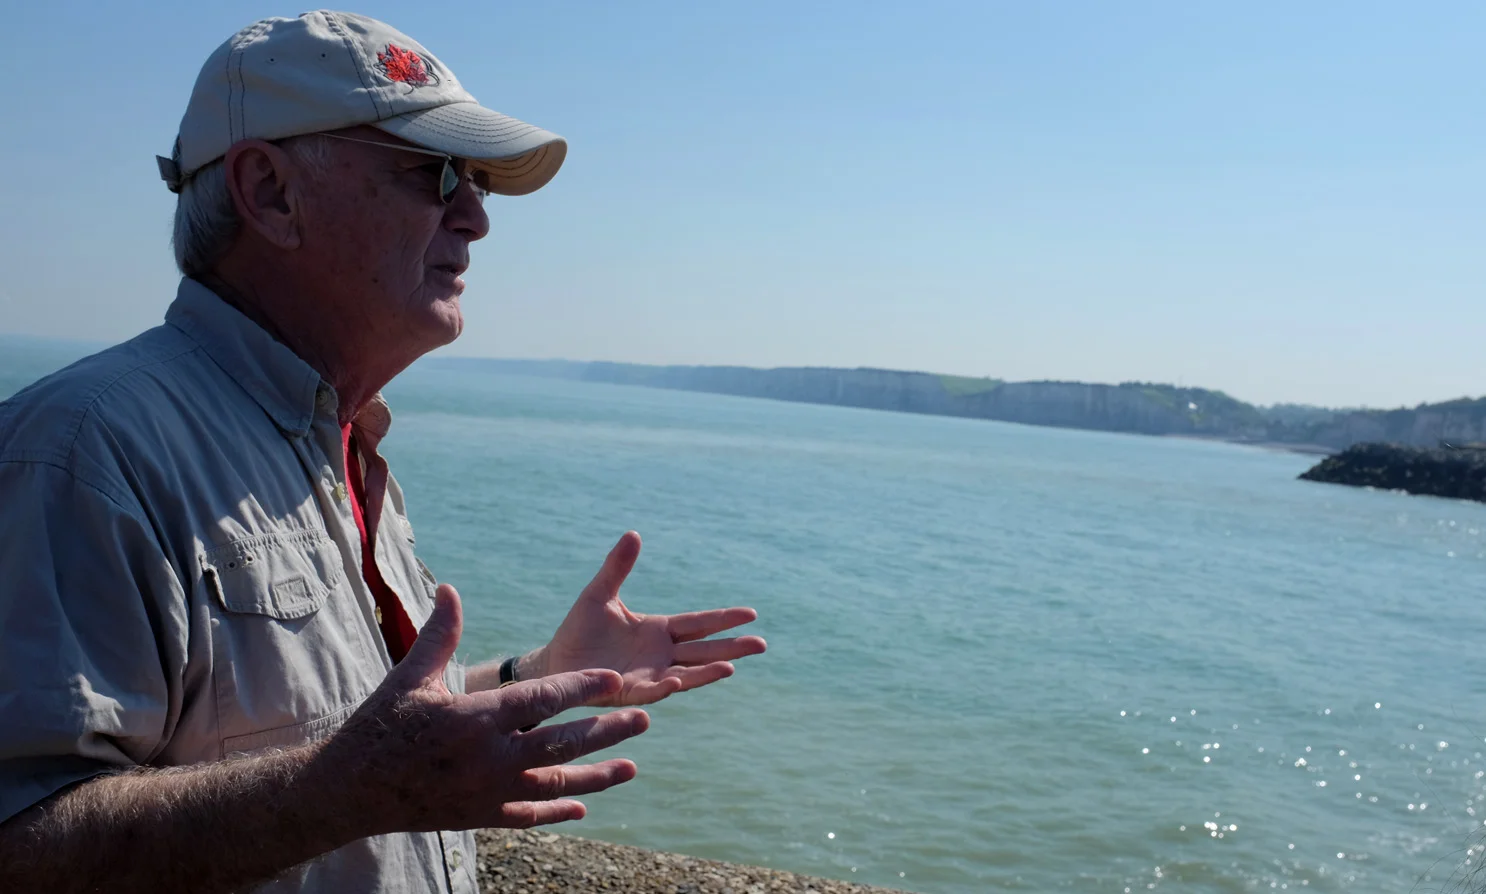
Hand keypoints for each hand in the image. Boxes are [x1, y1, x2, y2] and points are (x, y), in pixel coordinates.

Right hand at [318, 584, 649, 834]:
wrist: (349, 790)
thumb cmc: (379, 726)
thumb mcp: (410, 678)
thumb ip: (439, 635)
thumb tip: (450, 590)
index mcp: (473, 719)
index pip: (540, 700)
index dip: (581, 688)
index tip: (616, 680)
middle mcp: (487, 759)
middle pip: (561, 744)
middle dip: (606, 732)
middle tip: (644, 719)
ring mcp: (486, 792)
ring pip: (554, 784)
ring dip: (597, 776)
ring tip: (631, 766)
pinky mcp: (479, 816)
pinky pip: (529, 815)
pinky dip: (558, 810)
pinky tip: (583, 806)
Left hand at [529, 531, 766, 706]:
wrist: (555, 662)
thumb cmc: (579, 629)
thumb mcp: (600, 594)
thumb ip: (618, 567)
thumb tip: (633, 533)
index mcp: (659, 629)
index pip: (699, 623)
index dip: (724, 619)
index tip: (751, 614)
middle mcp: (661, 654)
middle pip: (704, 650)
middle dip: (732, 648)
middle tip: (761, 644)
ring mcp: (650, 675)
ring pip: (687, 673)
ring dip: (708, 671)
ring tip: (731, 667)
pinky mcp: (631, 692)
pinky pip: (652, 690)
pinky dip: (667, 686)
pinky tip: (678, 680)